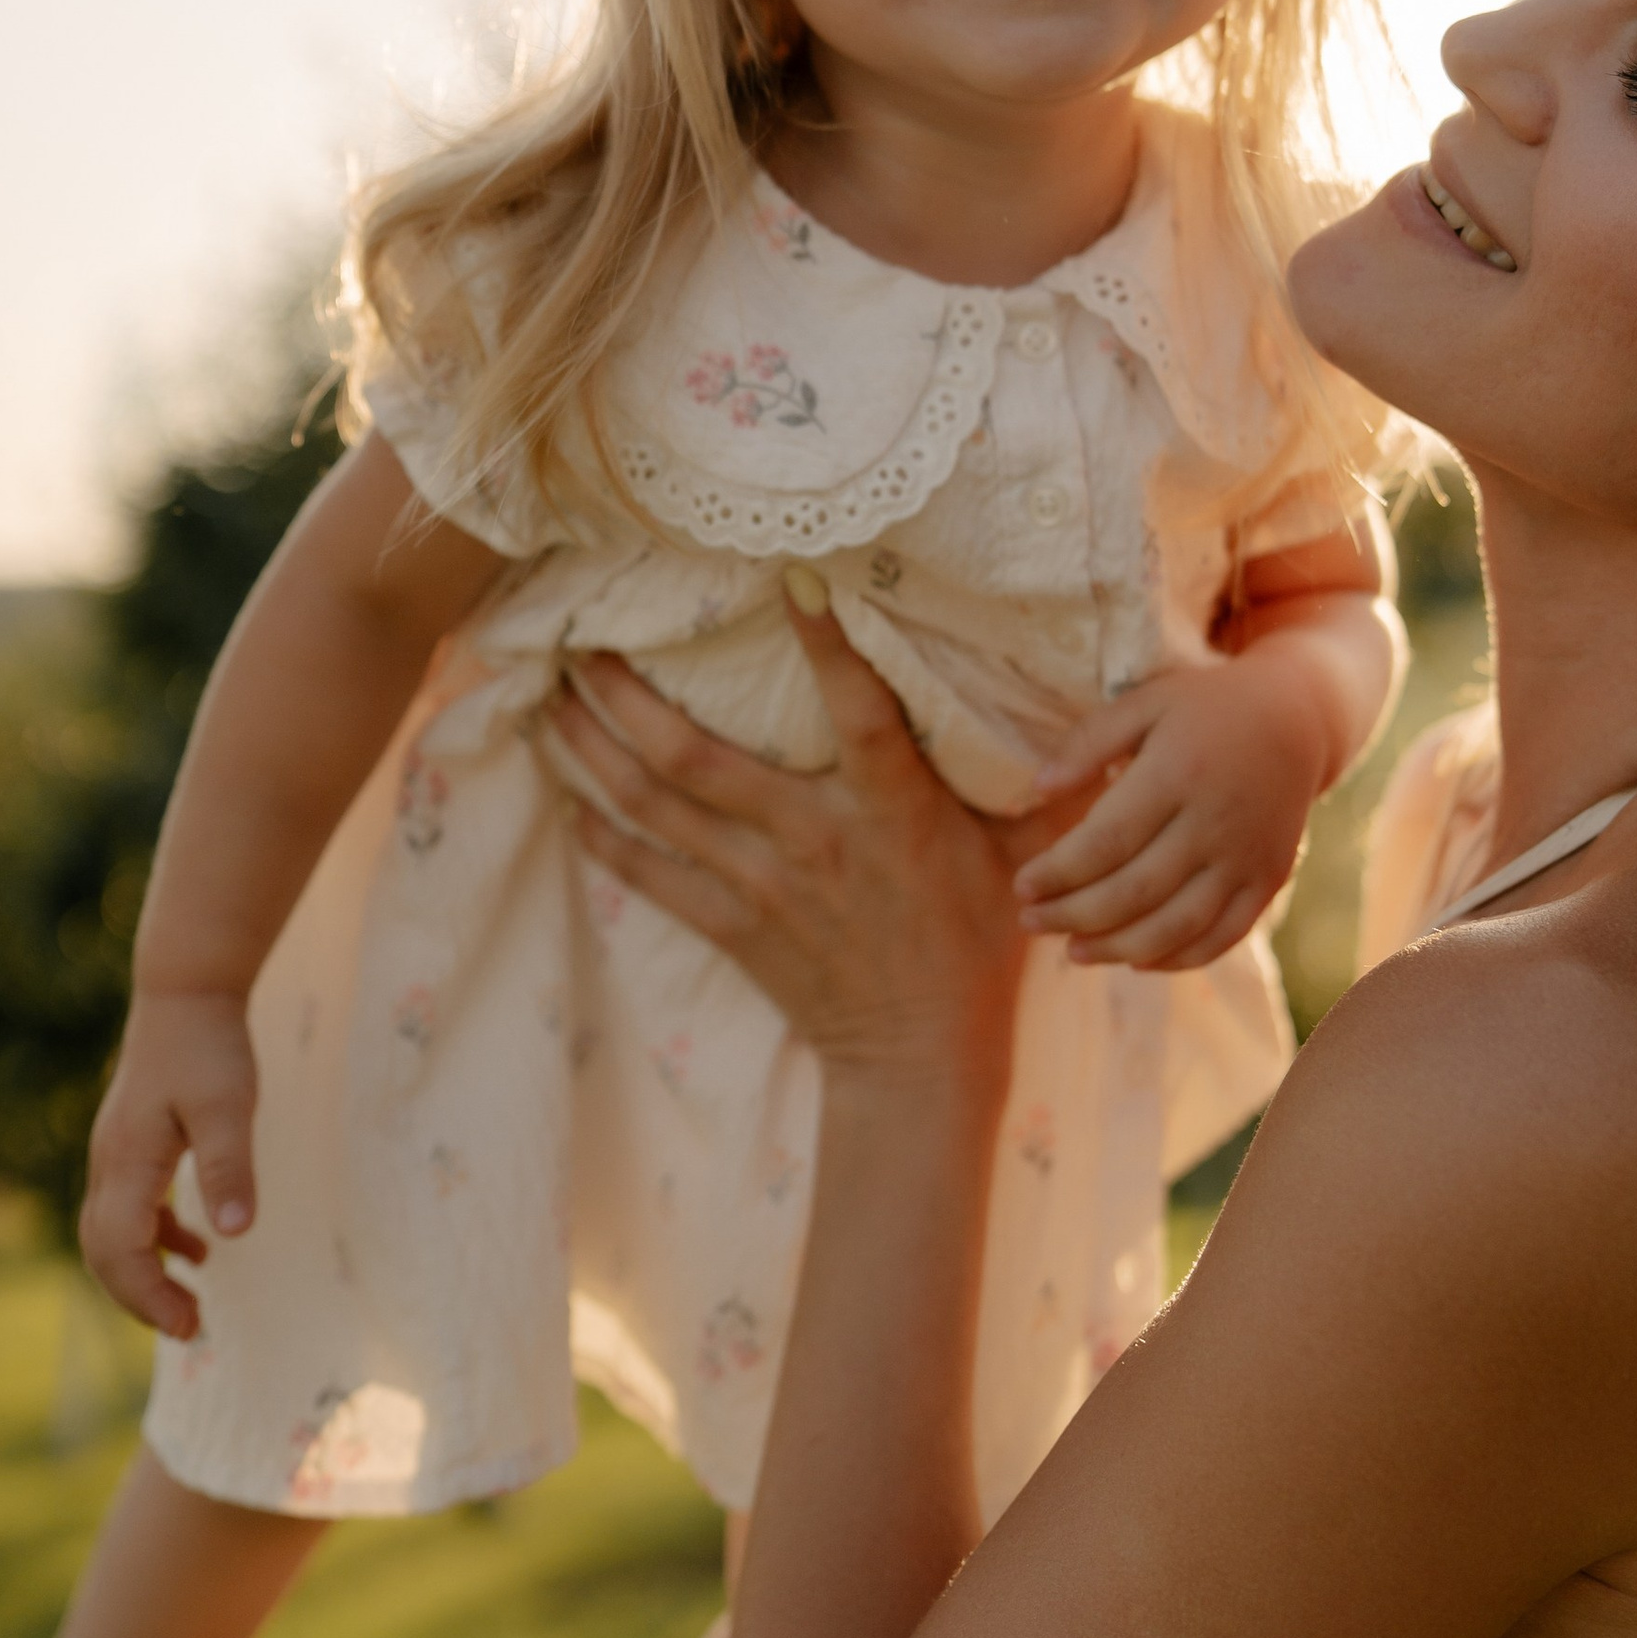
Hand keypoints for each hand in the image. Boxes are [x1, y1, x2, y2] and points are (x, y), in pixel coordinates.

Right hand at [78, 987, 258, 1335]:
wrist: (186, 992)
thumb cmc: (209, 1047)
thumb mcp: (228, 1107)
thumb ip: (229, 1168)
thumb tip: (233, 1233)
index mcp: (127, 1162)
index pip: (120, 1250)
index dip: (149, 1295)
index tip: (189, 1325)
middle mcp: (109, 1164)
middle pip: (104, 1252)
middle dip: (140, 1297)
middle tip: (189, 1328)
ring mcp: (115, 1154)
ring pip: (112, 1235)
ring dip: (145, 1274)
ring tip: (190, 1305)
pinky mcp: (131, 1145)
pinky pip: (129, 1210)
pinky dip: (155, 1240)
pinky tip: (197, 1249)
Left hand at [549, 577, 1028, 1098]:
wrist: (921, 1056)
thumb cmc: (978, 939)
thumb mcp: (1020, 849)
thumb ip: (1035, 773)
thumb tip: (1085, 708)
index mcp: (892, 812)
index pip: (861, 712)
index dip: (828, 647)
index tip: (792, 580)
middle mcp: (812, 839)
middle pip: (696, 758)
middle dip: (626, 694)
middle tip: (579, 638)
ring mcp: (761, 884)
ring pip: (654, 806)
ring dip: (592, 750)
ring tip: (550, 696)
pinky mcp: (731, 924)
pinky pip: (647, 873)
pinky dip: (600, 832)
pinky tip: (564, 794)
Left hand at [1014, 642, 1336, 971]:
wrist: (1296, 721)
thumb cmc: (1204, 710)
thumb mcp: (1145, 703)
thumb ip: (1089, 742)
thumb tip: (1038, 791)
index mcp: (1178, 773)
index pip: (1105, 842)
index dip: (1058, 874)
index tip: (1021, 887)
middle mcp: (1215, 821)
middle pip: (1134, 891)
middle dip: (1074, 916)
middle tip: (1031, 923)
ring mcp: (1246, 857)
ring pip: (1175, 926)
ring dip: (1117, 948)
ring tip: (1073, 951)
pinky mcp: (1267, 881)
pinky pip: (1220, 937)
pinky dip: (1176, 958)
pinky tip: (1134, 958)